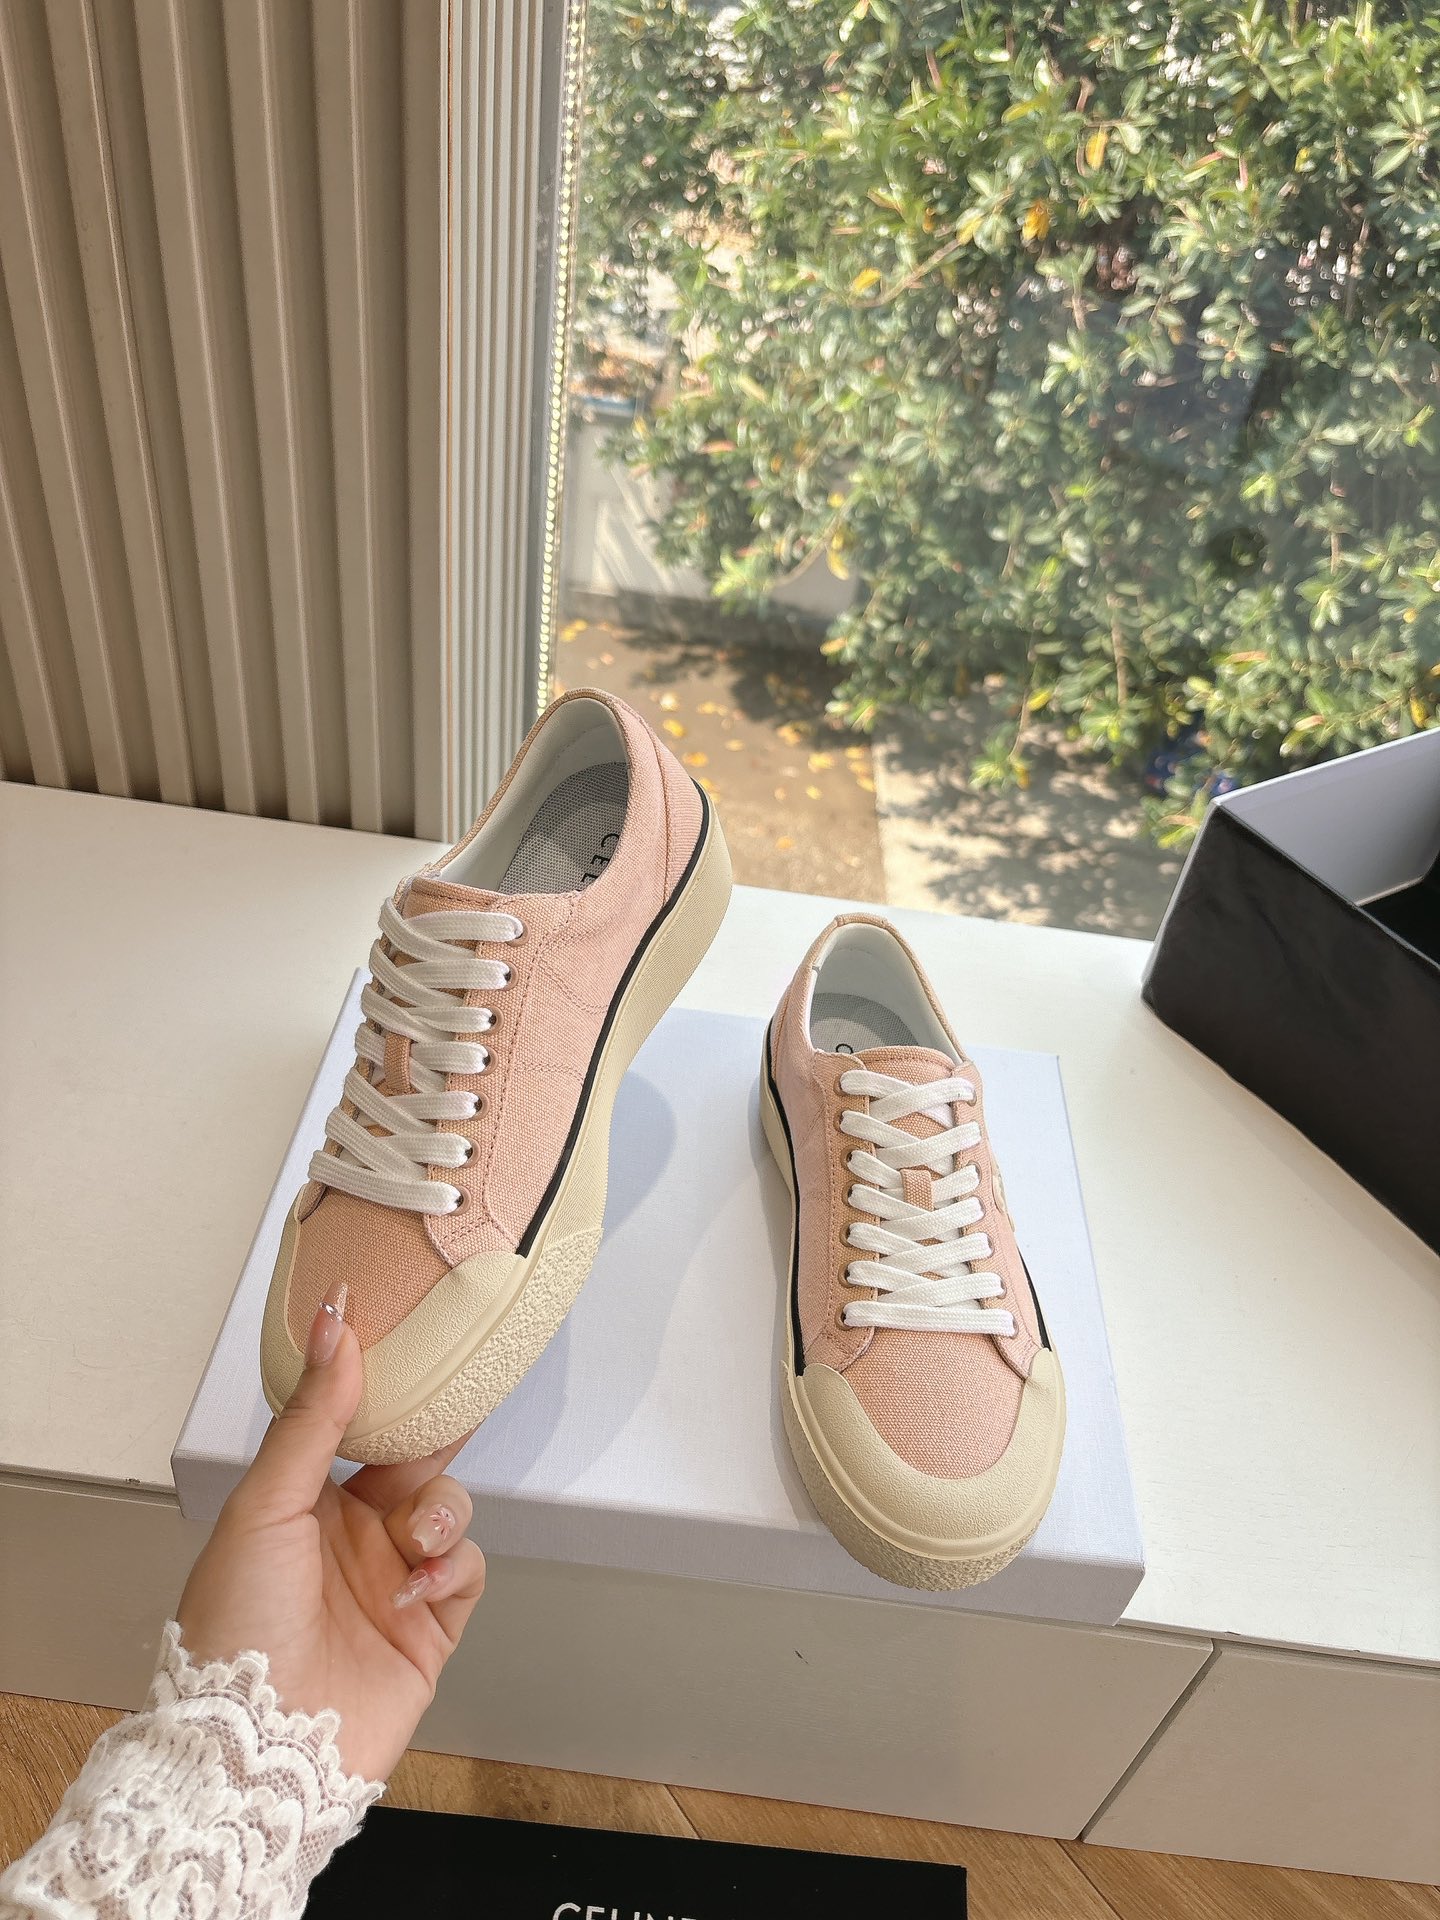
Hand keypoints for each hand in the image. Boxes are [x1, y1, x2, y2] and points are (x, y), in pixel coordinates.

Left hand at [177, 1281, 484, 1779]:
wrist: (257, 1748)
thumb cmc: (236, 1626)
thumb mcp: (264, 1506)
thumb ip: (311, 1417)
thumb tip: (334, 1324)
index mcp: (305, 1502)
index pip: (358, 1427)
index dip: (388, 1389)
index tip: (418, 1341)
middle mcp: (351, 1536)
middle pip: (415, 1462)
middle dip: (434, 1441)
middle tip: (451, 1415)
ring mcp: (392, 1581)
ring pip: (449, 1510)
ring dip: (441, 1511)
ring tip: (415, 1540)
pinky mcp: (429, 1629)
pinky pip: (466, 1571)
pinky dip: (449, 1569)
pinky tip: (416, 1587)